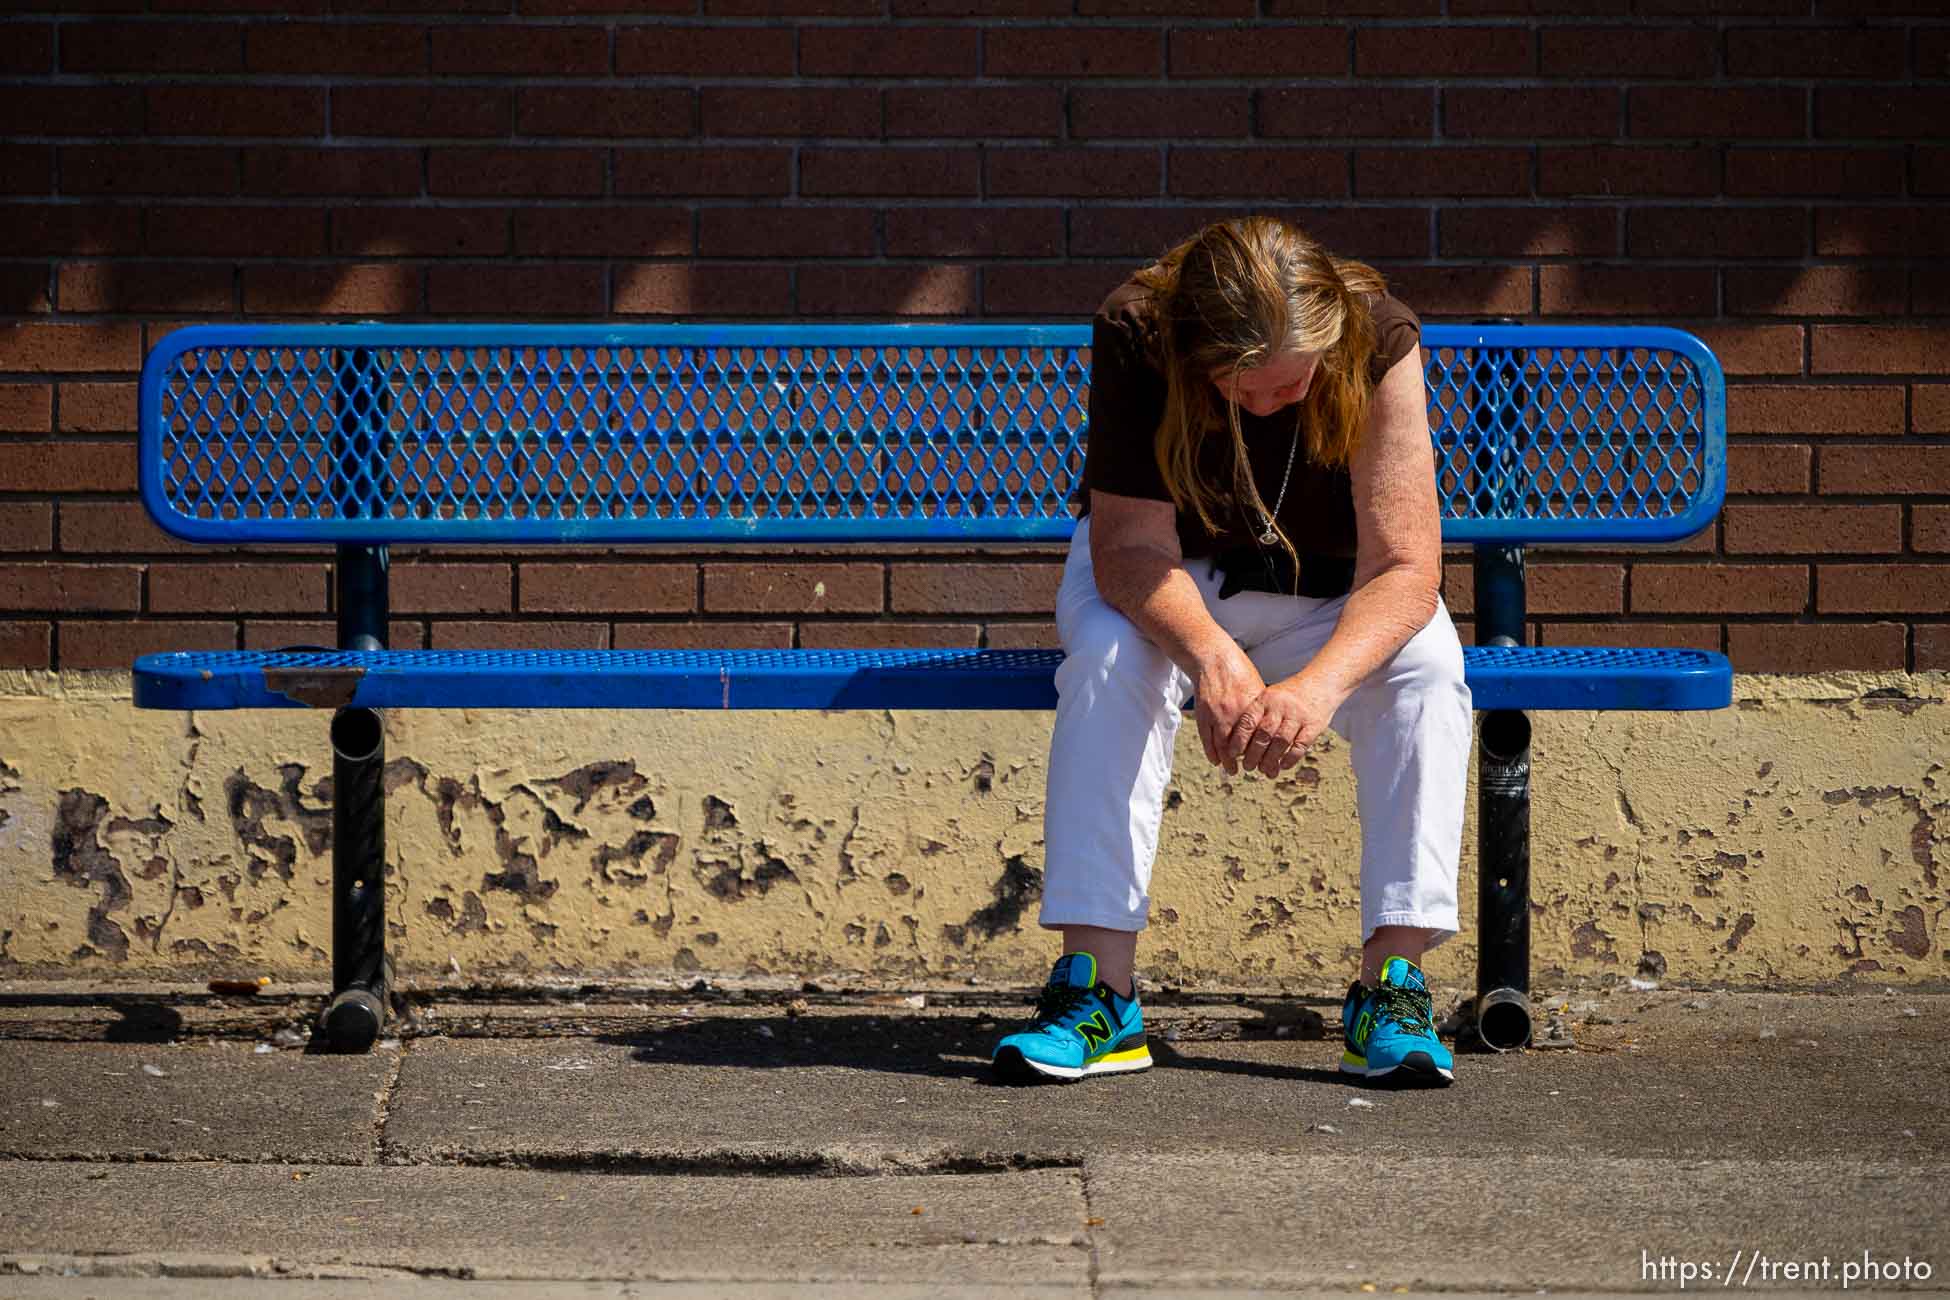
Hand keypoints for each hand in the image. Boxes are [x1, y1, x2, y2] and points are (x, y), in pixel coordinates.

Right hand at [1192, 642, 1265, 774]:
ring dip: (1227, 760)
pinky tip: (1216, 760)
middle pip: (1241, 744)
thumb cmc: (1238, 671)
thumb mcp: (1256, 687)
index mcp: (1251, 706)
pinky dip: (1211, 752)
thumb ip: (1262, 708)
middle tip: (1252, 770)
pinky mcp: (1203, 714)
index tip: (1267, 762)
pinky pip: (1206, 739)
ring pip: (1222, 745)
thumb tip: (1271, 727)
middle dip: (1246, 760)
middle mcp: (1234, 712)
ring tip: (1233, 769)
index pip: (1259, 736)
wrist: (1213, 658)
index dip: (1263, 751)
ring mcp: (1216, 714)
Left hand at [1224, 676, 1340, 777]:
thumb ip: (1257, 716)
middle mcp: (1281, 706)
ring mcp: (1298, 715)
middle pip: (1263, 735)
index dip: (1239, 740)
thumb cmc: (1290, 695)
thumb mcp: (1270, 697)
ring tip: (1264, 770)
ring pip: (1281, 742)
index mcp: (1266, 699)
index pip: (1248, 721)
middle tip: (1248, 766)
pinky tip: (1283, 766)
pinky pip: (1300, 745)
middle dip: (1253, 754)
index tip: (1232, 754)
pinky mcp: (1314, 724)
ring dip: (1271, 759)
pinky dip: (1290, 758)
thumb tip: (1240, 744)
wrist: (1322, 682)